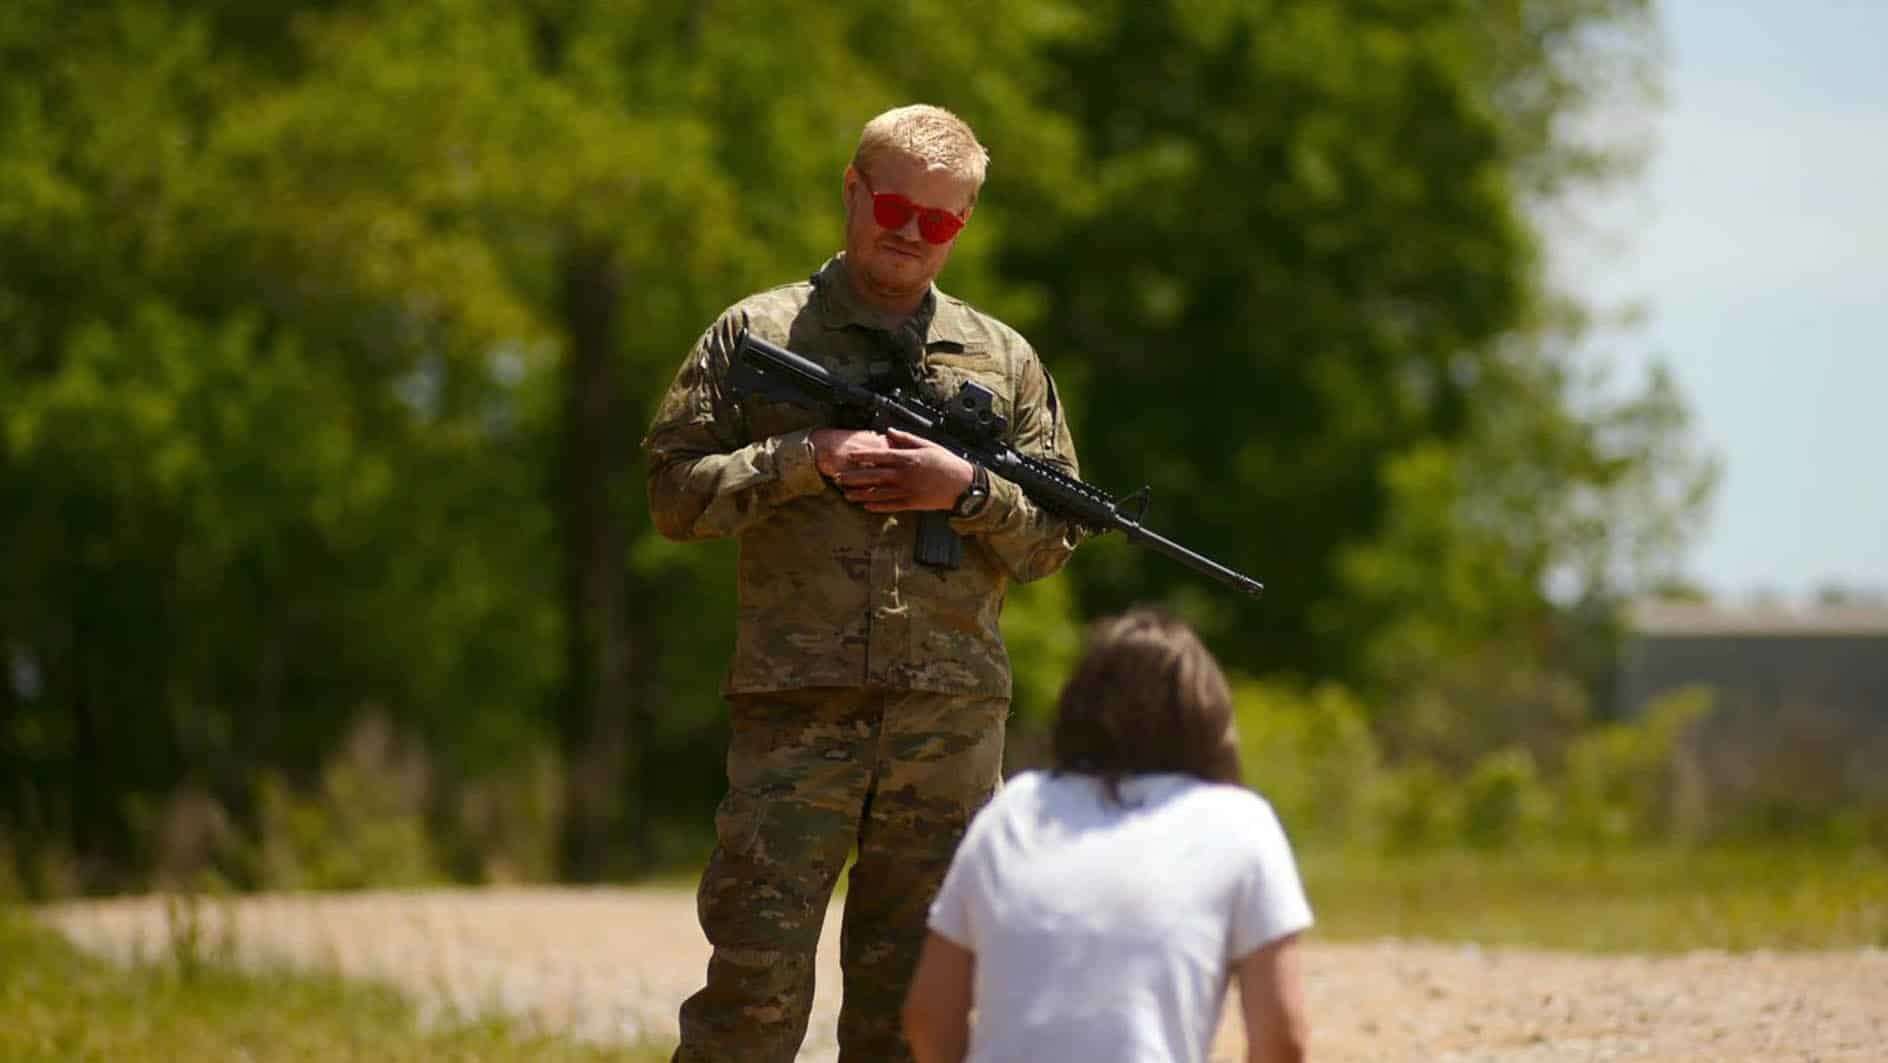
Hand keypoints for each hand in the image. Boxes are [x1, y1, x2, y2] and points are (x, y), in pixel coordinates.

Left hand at [824, 428, 974, 512]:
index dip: (863, 456)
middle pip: (873, 476)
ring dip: (861, 494)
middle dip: (854, 477)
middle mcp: (904, 475)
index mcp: (907, 458)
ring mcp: (907, 490)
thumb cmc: (946, 462)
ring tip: (846, 495)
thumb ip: (907, 438)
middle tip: (838, 478)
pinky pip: (891, 506)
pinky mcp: (912, 503)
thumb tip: (890, 431)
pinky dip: (878, 507)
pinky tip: (866, 507)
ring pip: (878, 493)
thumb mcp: (928, 445)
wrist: (963, 485)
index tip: (849, 456)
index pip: (879, 455)